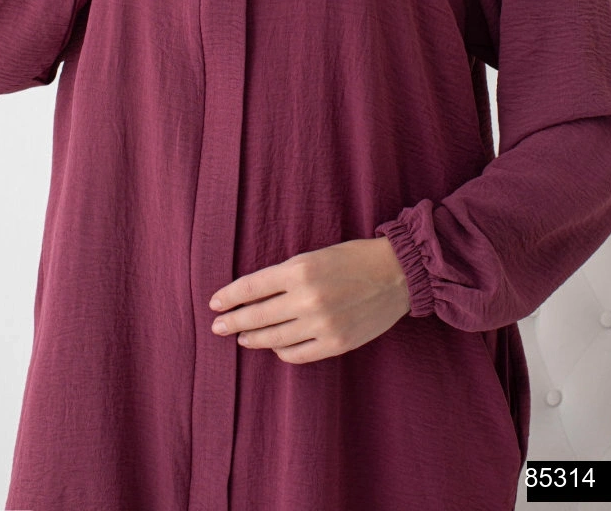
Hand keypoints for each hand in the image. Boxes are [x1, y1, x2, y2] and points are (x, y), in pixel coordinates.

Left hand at [208, 238, 409, 364]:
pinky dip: (281, 351)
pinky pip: (297, 354)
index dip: (229, 296)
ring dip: (253, 338)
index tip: (214, 303)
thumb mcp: (314, 256)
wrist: (396, 274)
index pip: (252, 287)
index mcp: (299, 269)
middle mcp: (307, 298)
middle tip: (217, 326)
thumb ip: (286, 276)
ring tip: (242, 337)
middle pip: (257, 315)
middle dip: (232, 321)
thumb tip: (254, 295)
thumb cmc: (353, 258)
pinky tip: (275, 346)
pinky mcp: (336, 342)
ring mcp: (322, 323)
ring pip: (274, 338)